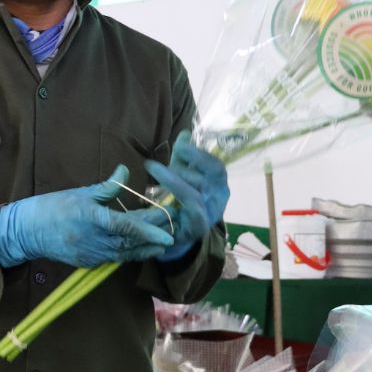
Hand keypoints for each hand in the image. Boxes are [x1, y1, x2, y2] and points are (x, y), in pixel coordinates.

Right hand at [0, 164, 173, 267]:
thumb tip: (125, 171)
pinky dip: (130, 253)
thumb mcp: (79, 193)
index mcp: (91, 218)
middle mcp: (93, 240)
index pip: (126, 226)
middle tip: (173, 227)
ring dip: (146, 248)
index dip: (149, 230)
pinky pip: (115, 259)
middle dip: (154, 237)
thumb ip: (107, 187)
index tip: (168, 232)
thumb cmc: (52, 207)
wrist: (27, 232)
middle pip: (131, 241)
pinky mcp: (88, 262)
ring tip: (163, 242)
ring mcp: (91, 254)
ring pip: (126, 254)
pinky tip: (142, 248)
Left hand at [144, 130, 228, 260]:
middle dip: (184, 162)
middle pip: (209, 174)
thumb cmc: (180, 203)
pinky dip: (175, 189)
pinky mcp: (200, 224)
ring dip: (173, 176)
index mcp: (219, 184)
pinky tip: (158, 186)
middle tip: (162, 157)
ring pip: (198, 187)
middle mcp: (220, 197)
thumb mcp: (182, 176)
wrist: (175, 238)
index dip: (199, 153)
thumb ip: (184, 156)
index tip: (181, 143)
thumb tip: (186, 133)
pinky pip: (191, 203)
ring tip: (151, 167)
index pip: (216, 165)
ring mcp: (212, 211)